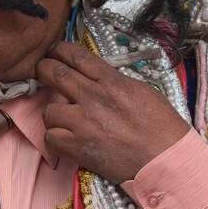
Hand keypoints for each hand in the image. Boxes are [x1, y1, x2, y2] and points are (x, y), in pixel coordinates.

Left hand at [36, 41, 189, 183]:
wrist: (166, 159)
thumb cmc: (161, 127)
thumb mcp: (142, 91)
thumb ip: (115, 81)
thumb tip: (96, 76)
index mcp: (112, 82)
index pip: (77, 56)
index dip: (60, 49)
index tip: (53, 51)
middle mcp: (95, 98)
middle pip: (55, 74)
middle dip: (43, 69)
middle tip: (42, 71)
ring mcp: (84, 123)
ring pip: (48, 110)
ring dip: (52, 113)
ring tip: (61, 117)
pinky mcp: (79, 148)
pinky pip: (50, 138)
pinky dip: (54, 139)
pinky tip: (64, 139)